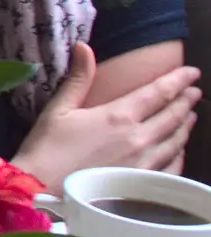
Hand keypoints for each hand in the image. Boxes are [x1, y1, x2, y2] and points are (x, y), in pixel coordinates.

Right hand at [14, 43, 201, 189]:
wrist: (42, 190)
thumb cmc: (47, 148)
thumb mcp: (59, 108)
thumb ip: (79, 78)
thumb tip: (84, 47)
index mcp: (119, 116)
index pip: (158, 93)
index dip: (178, 80)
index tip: (192, 72)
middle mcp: (138, 138)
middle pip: (172, 115)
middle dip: (186, 100)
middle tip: (195, 90)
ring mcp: (144, 163)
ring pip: (176, 140)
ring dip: (185, 125)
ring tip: (191, 115)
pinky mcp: (142, 184)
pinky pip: (172, 167)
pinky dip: (179, 155)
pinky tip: (179, 150)